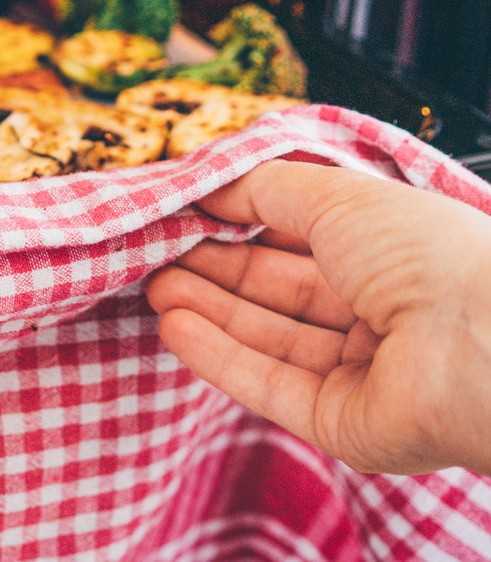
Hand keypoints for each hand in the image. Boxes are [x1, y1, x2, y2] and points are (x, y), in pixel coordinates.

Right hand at [146, 158, 490, 475]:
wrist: (479, 344)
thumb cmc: (427, 256)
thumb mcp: (335, 196)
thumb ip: (264, 189)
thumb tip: (210, 188)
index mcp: (394, 255)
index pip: (303, 242)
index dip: (242, 229)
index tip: (186, 217)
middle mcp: (383, 314)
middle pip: (279, 294)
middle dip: (214, 273)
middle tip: (154, 257)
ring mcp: (363, 374)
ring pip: (269, 340)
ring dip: (207, 312)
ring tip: (153, 289)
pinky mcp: (342, 423)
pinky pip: (270, 386)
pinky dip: (218, 356)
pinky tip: (174, 327)